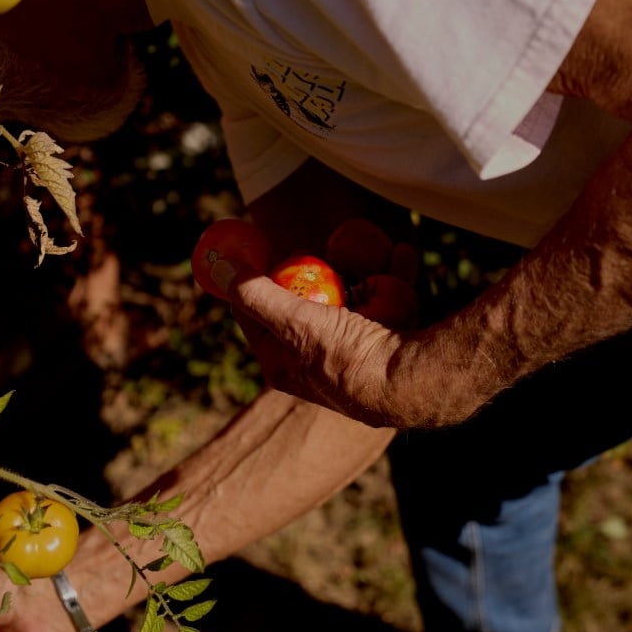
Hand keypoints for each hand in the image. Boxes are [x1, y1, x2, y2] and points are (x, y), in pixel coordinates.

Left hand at [214, 259, 442, 428]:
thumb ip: (256, 294)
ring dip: (359, 270)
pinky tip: (401, 255)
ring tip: (367, 249)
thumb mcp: (293, 323)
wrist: (412, 383)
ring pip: (347, 298)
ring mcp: (353, 349)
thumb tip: (220, 267)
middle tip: (312, 248)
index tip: (256, 251)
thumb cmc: (346, 359)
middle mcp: (316, 360)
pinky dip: (393, 276)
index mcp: (284, 365)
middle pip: (303, 303)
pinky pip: (384, 300)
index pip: (256, 317)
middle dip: (313, 272)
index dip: (252, 282)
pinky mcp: (386, 340)